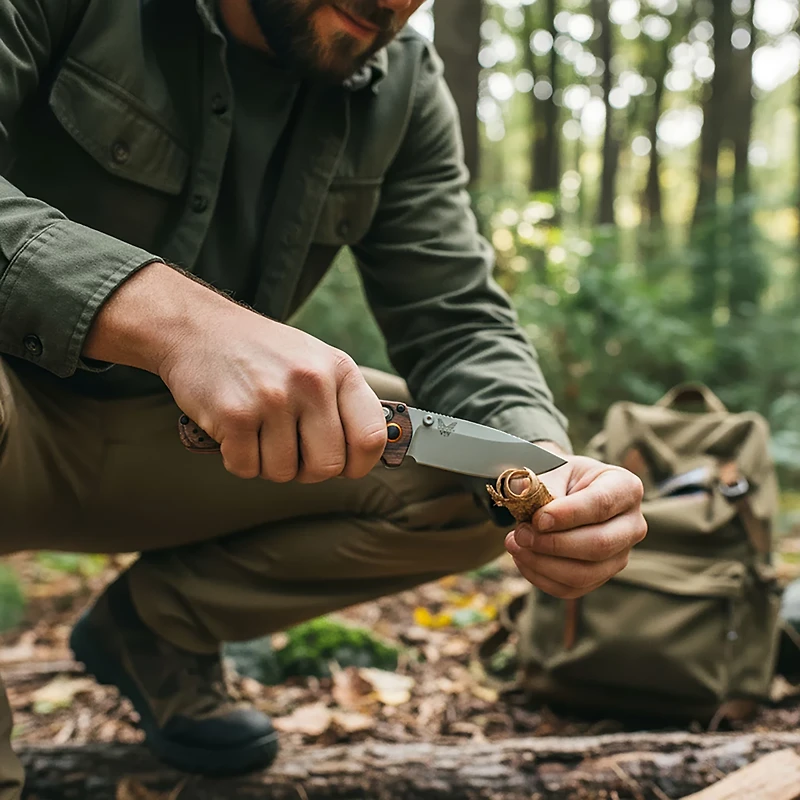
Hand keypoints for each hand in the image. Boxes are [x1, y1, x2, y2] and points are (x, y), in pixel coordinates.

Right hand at [158, 296, 386, 482]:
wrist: (198, 328)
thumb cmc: (263, 354)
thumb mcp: (315, 362)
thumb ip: (341, 402)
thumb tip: (367, 455)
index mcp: (339, 369)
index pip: (371, 437)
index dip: (360, 464)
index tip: (345, 466)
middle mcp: (311, 382)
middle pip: (328, 466)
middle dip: (307, 469)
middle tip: (289, 449)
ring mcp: (273, 399)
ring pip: (284, 473)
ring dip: (268, 463)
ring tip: (258, 430)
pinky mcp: (235, 416)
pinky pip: (247, 468)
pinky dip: (238, 459)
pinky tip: (234, 430)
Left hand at [505, 447, 646, 598]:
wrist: (565, 493)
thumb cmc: (563, 478)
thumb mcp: (553, 469)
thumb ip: (539, 483)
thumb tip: (522, 493)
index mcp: (626, 488)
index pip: (601, 505)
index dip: (568, 515)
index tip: (537, 519)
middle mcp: (632, 525)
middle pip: (599, 545)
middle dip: (554, 543)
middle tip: (521, 533)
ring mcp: (620, 555)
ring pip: (584, 573)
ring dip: (543, 563)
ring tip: (515, 544)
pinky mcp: (601, 577)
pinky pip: (571, 588)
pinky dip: (540, 577)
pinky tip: (522, 558)